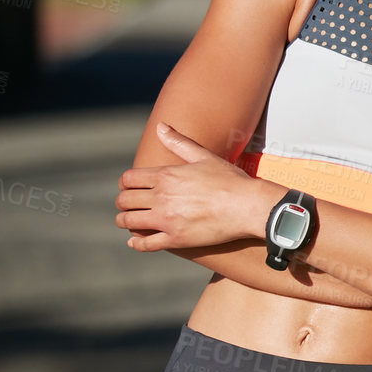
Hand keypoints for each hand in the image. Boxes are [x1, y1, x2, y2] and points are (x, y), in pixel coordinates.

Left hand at [117, 122, 280, 250]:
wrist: (249, 206)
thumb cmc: (230, 180)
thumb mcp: (204, 157)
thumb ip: (179, 142)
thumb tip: (161, 126)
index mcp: (166, 176)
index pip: (128, 179)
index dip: (125, 183)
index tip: (129, 187)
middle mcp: (161, 197)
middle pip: (124, 201)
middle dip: (123, 202)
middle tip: (130, 204)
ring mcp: (166, 220)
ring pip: (128, 221)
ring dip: (125, 221)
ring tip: (132, 220)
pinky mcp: (175, 239)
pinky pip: (145, 244)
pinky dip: (137, 243)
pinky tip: (136, 240)